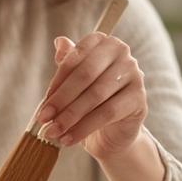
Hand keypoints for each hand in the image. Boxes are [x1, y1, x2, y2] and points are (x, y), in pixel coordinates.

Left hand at [35, 32, 147, 159]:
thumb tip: (59, 42)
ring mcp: (134, 74)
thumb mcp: (75, 82)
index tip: (42, 105)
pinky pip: (107, 113)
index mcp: (103, 42)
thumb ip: (67, 63)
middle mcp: (122, 53)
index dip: (56, 83)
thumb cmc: (90, 101)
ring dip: (70, 117)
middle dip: (61, 100)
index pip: (74, 58)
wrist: (113, 131)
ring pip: (95, 95)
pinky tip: (69, 138)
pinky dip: (84, 128)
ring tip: (53, 132)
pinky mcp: (139, 98)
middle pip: (85, 75)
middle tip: (44, 119)